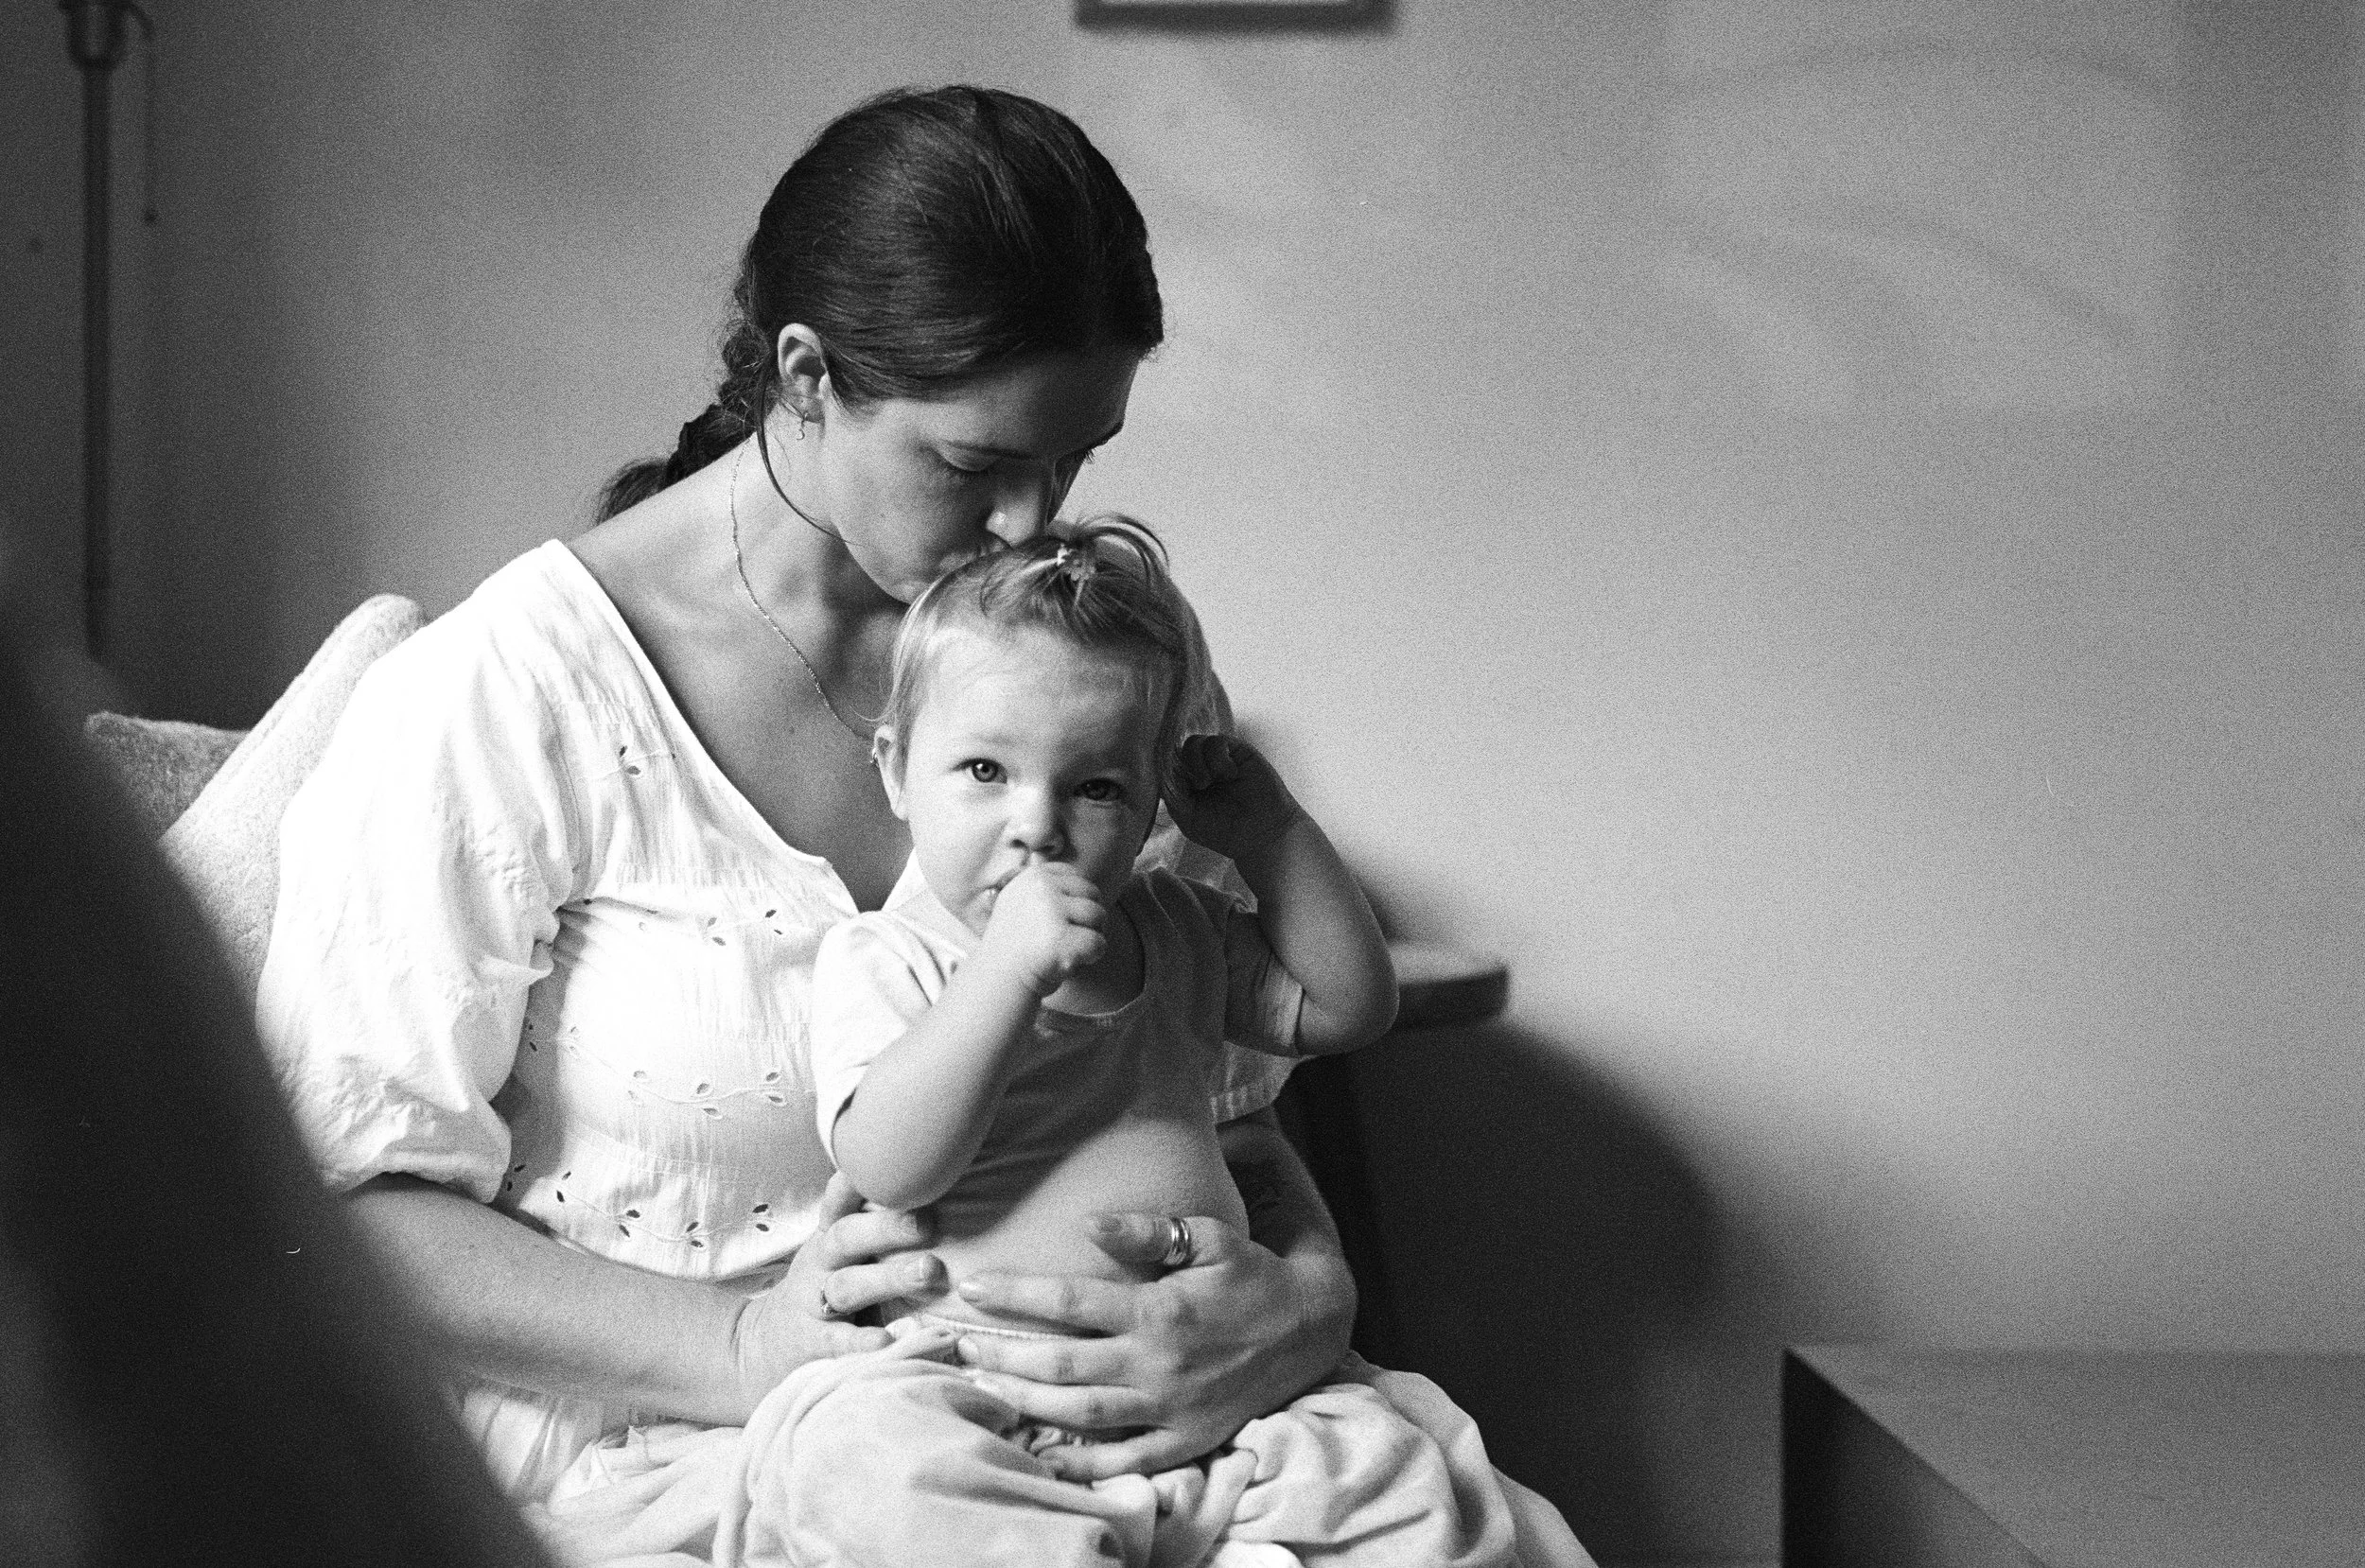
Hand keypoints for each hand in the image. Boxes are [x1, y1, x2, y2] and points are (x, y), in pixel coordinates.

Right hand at [727, 1173, 945, 1413]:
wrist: (769, 1338)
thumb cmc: (831, 1280)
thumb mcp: (844, 1246)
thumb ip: (879, 1219)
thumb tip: (940, 1177)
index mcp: (832, 1232)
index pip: (841, 1199)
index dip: (858, 1181)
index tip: (890, 1165)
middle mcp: (822, 1261)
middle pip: (848, 1237)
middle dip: (887, 1228)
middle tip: (927, 1223)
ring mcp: (814, 1300)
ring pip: (847, 1286)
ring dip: (888, 1279)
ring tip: (928, 1272)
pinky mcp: (814, 1341)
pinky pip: (837, 1339)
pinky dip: (861, 1340)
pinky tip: (888, 1340)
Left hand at [946, 1211, 1354, 1478]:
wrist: (1309, 1330)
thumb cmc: (1251, 1276)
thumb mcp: (1208, 1238)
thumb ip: (1148, 1232)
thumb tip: (1089, 1225)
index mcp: (1158, 1311)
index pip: (1069, 1303)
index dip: (1016, 1296)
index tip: (973, 1289)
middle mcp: (1156, 1365)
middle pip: (1061, 1365)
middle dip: (1004, 1355)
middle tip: (961, 1345)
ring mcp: (1167, 1409)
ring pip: (1080, 1414)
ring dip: (1025, 1404)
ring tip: (984, 1388)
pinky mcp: (1182, 1440)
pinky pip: (1122, 1461)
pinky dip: (1079, 1462)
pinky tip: (1043, 1451)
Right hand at [977, 862, 1106, 997]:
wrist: (998, 982)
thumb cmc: (1017, 945)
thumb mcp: (1022, 902)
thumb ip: (1040, 883)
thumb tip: (1046, 848)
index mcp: (1034, 876)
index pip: (1078, 880)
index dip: (1074, 905)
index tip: (1050, 924)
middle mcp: (1041, 888)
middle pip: (1094, 895)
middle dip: (1086, 920)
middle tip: (1059, 940)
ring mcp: (1051, 912)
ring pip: (1099, 917)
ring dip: (1088, 938)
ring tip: (1061, 949)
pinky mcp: (1061, 939)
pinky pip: (1099, 943)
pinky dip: (1090, 957)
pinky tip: (1065, 963)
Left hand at [1162, 735, 1302, 864]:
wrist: (1264, 834)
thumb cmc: (1226, 831)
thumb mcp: (1188, 818)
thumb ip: (1172, 794)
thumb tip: (1160, 769)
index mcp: (1188, 784)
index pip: (1167, 765)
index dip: (1162, 765)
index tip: (1164, 775)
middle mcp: (1202, 768)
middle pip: (1176, 749)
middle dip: (1180, 766)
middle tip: (1197, 786)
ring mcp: (1219, 758)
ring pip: (1193, 742)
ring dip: (1197, 763)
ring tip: (1209, 783)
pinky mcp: (1238, 750)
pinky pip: (1216, 741)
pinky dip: (1217, 759)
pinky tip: (1229, 775)